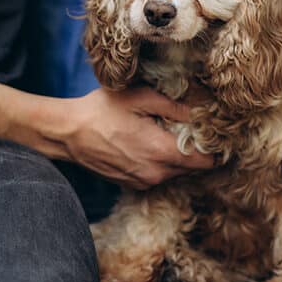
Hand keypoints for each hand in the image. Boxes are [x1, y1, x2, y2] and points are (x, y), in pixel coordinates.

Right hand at [62, 88, 215, 188]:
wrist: (68, 133)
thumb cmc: (102, 111)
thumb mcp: (141, 97)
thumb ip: (175, 106)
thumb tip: (200, 112)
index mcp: (162, 151)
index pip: (206, 161)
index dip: (213, 147)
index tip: (209, 132)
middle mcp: (156, 173)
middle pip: (192, 167)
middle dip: (193, 149)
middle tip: (185, 128)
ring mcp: (143, 182)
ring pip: (175, 172)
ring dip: (174, 156)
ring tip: (161, 133)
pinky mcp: (132, 185)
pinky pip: (157, 175)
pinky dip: (158, 163)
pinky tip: (144, 144)